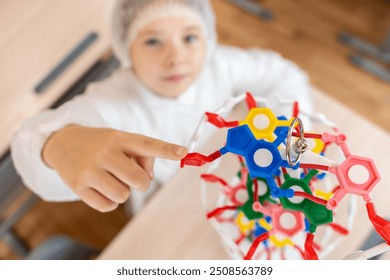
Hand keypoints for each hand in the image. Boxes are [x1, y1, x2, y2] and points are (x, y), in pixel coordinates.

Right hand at [42, 125, 187, 211]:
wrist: (62, 143)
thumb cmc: (101, 144)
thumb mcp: (120, 141)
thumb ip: (142, 157)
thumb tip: (149, 179)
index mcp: (119, 138)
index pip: (147, 144)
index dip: (167, 149)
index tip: (184, 152)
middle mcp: (105, 152)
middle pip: (139, 180)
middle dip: (141, 184)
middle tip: (133, 178)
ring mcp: (90, 170)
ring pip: (123, 195)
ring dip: (123, 192)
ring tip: (111, 180)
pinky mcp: (78, 186)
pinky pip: (107, 206)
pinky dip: (109, 201)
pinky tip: (101, 188)